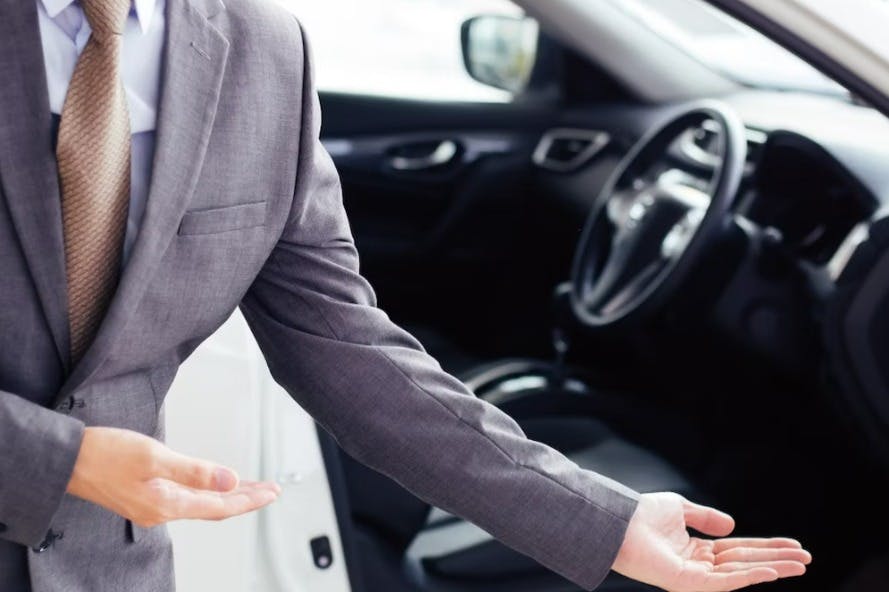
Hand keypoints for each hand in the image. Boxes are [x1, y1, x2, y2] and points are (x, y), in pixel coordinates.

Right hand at [67, 427, 280, 527]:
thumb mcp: (154, 457)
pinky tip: (215, 486)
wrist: (65, 460)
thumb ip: (195, 471)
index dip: (250, 499)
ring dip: (228, 495)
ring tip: (253, 488)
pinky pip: (187, 498)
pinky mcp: (144, 497)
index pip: (221, 506)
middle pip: (215, 508)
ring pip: (202, 503)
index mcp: (166, 504)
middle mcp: (161, 511)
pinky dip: (207, 492)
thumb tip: (230, 479)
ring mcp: (152, 506)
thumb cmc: (104, 454)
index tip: (273, 492)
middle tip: (272, 490)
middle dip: (246, 498)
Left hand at [613, 493, 810, 591]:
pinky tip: (770, 571)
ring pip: (740, 572)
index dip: (766, 547)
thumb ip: (706, 518)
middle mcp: (699, 565)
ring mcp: (695, 576)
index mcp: (697, 549)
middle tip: (807, 558)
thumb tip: (733, 525)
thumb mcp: (680, 509)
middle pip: (746, 562)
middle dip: (777, 560)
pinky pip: (724, 582)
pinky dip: (748, 577)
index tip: (794, 545)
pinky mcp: (688, 583)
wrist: (619, 521)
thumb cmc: (642, 515)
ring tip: (800, 564)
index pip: (739, 549)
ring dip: (772, 568)